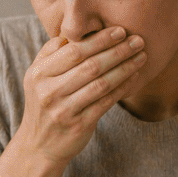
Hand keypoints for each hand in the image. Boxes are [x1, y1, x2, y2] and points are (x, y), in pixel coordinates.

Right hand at [16, 27, 146, 164]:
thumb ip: (51, 53)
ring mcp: (64, 110)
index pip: (74, 51)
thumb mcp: (36, 78)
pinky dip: (122, 88)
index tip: (119, 30)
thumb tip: (74, 30)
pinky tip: (134, 77)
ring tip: (141, 56)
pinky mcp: (79, 125)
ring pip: (101, 83)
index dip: (99, 40)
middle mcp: (49, 91)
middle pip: (90, 65)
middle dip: (117, 50)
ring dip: (125, 68)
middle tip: (137, 40)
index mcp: (39, 74)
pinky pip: (106, 102)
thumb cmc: (43, 105)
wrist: (38, 146)